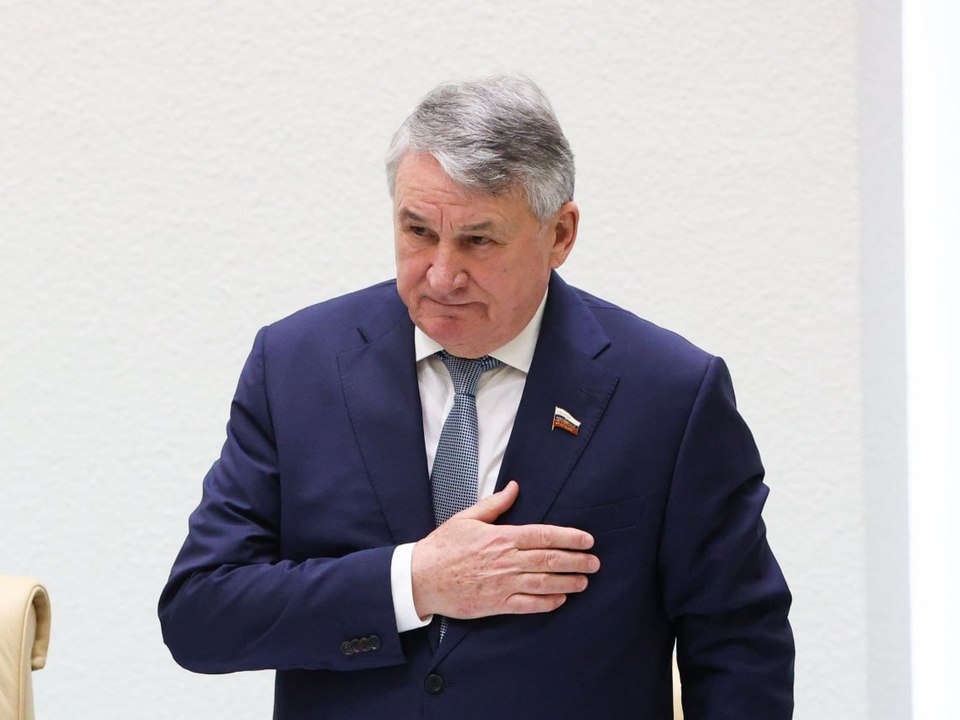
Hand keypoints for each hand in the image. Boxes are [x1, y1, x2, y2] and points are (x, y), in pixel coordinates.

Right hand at [411, 481, 599, 619]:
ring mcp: (502, 583)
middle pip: (550, 559)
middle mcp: (506, 560)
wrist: (422, 577)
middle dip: (576, 561)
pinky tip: (560, 600)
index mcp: (502, 537)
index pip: (544, 535)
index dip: (569, 537)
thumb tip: (514, 487)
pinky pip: (528, 605)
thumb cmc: (443, 546)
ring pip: (544, 583)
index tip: (587, 540)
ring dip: (567, 582)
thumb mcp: (468, 518)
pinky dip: (547, 603)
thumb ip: (495, 504)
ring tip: (584, 581)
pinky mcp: (495, 604)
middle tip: (594, 562)